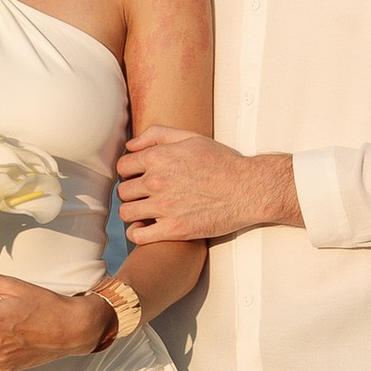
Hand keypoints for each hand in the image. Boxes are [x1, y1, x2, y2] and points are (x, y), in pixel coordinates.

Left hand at [116, 128, 300, 244]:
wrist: (247, 189)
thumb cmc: (222, 162)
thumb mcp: (191, 138)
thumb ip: (158, 134)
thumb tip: (131, 145)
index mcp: (158, 157)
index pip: (123, 166)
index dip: (129, 172)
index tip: (139, 177)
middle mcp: (157, 181)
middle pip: (123, 191)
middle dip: (131, 192)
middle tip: (144, 195)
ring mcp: (164, 207)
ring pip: (127, 213)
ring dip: (133, 212)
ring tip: (146, 211)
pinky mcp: (173, 230)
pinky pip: (139, 235)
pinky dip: (137, 233)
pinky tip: (146, 228)